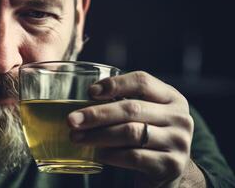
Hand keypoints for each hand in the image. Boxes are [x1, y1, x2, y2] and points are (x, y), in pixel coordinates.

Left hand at [67, 71, 193, 187]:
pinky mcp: (171, 165)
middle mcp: (179, 117)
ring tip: (77, 138)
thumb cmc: (147, 137)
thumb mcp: (144, 115)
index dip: (114, 84)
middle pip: (132, 108)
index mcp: (171, 98)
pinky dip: (111, 154)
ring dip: (98, 135)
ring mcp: (178, 142)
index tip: (90, 92)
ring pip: (131, 132)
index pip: (142, 81)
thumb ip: (124, 103)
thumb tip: (86, 96)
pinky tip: (98, 154)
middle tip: (72, 120)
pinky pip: (134, 157)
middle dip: (97, 114)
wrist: (168, 170)